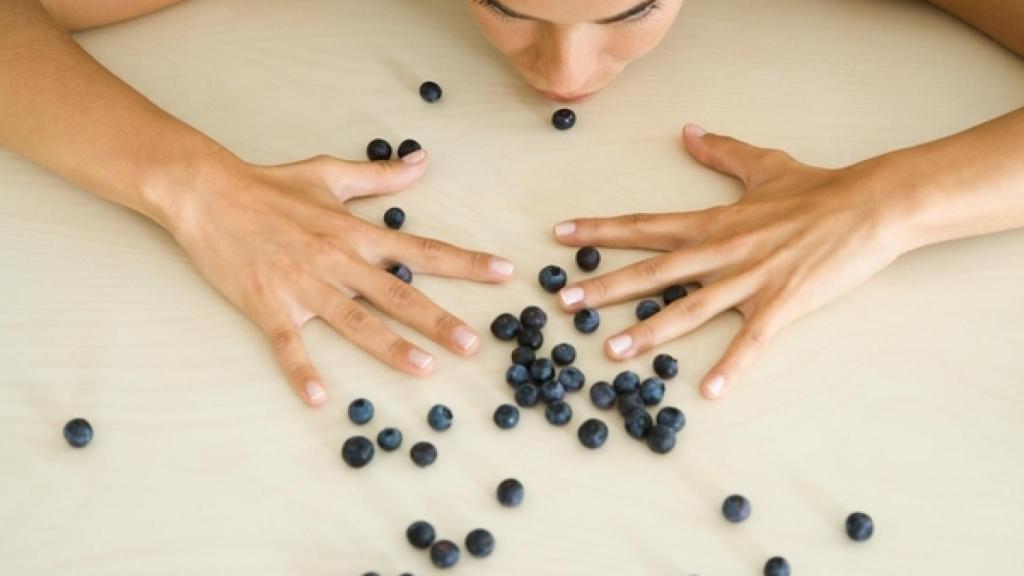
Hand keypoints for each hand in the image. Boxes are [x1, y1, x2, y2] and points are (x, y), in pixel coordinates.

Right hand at [165, 149, 514, 405]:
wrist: (208, 193)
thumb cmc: (271, 185)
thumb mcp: (330, 174)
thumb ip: (380, 176)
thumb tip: (421, 161)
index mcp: (356, 233)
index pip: (422, 249)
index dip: (465, 262)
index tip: (503, 274)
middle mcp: (338, 261)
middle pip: (398, 293)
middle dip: (438, 320)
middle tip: (473, 344)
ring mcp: (304, 285)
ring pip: (355, 321)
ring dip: (390, 347)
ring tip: (424, 369)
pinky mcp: (268, 305)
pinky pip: (288, 344)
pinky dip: (301, 371)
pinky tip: (317, 399)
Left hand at [552, 124, 908, 398]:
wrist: (871, 205)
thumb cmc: (818, 189)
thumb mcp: (763, 165)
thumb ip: (721, 152)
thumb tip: (690, 132)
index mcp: (714, 223)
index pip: (645, 226)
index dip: (600, 231)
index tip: (561, 235)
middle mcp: (722, 251)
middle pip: (652, 272)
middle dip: (604, 287)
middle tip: (563, 303)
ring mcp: (750, 279)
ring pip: (689, 308)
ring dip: (647, 330)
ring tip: (611, 350)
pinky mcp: (782, 303)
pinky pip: (752, 340)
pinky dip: (732, 367)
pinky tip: (710, 393)